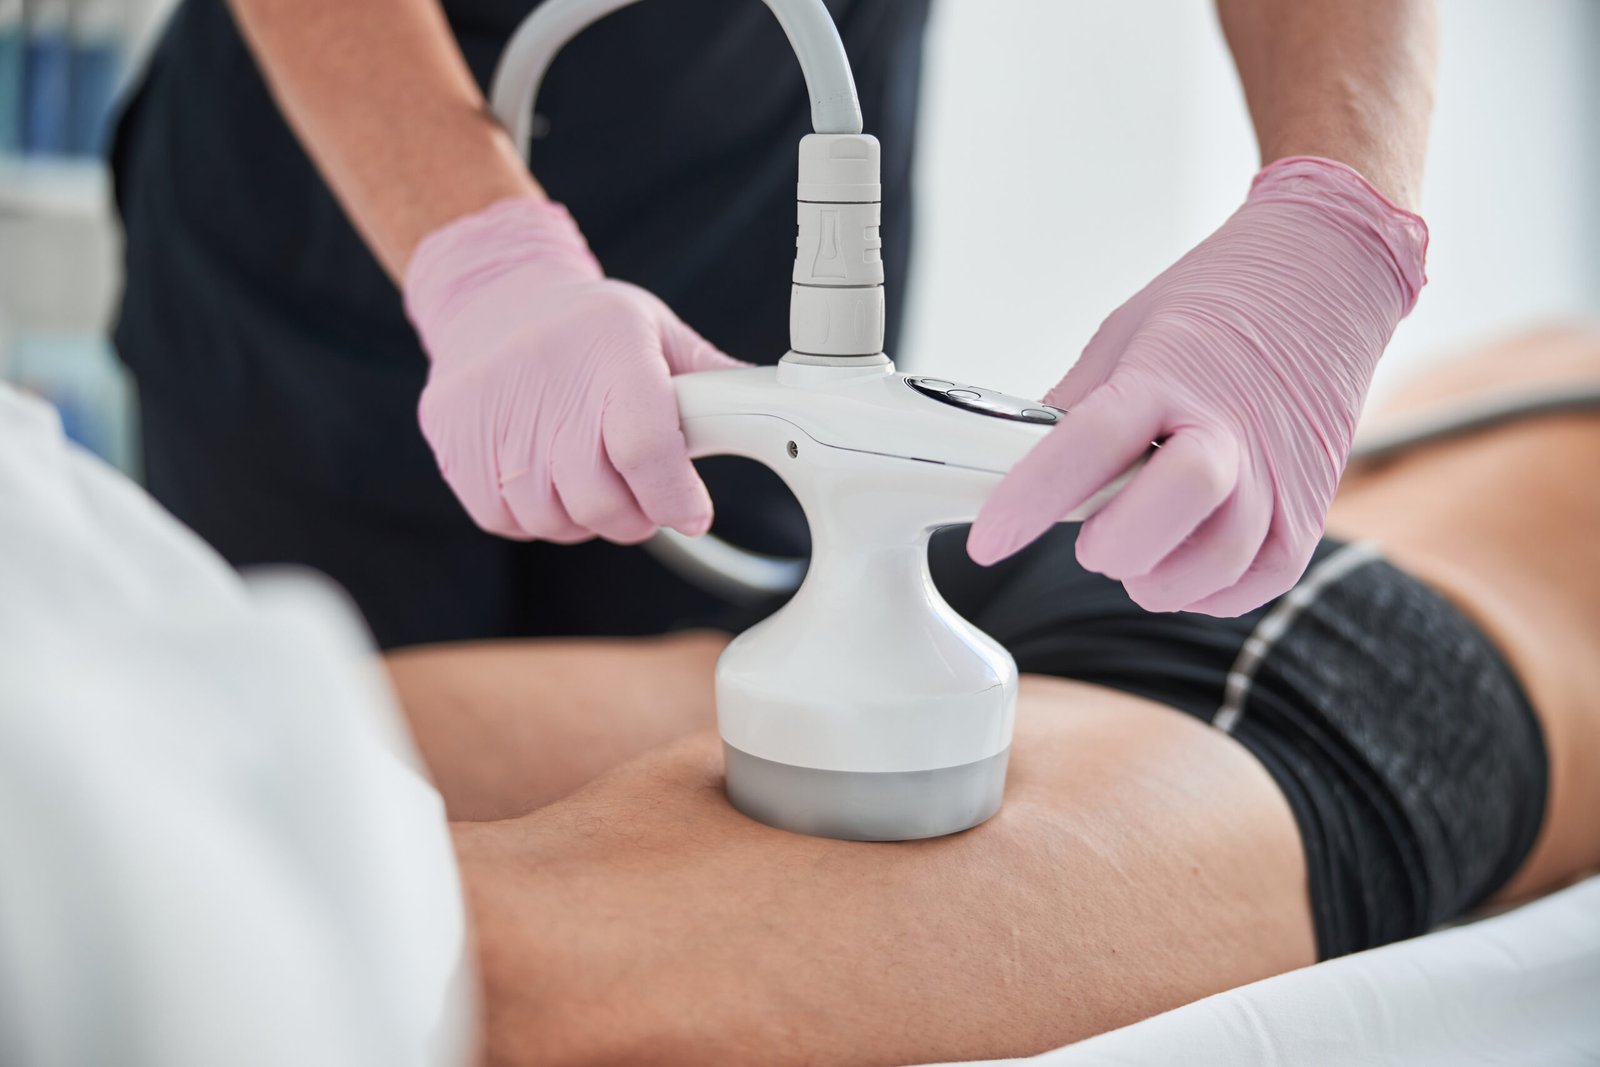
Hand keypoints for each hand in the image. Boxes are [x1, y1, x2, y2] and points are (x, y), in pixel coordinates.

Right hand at [405, 197, 745, 543]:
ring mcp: (490, 414)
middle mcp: (545, 379)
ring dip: (584, 517)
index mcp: (610, 350)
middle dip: (636, 516)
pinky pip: (505, 519)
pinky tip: (546, 478)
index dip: (676, 498)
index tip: (692, 511)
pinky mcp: (453, 441)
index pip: (647, 449)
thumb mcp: (655, 333)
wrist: (490, 294)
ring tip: (591, 477)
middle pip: (600, 500)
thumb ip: (712, 383)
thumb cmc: (588, 324)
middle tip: (645, 496)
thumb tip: (778, 413)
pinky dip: (534, 516)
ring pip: (553, 519)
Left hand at [968, 157, 1427, 615]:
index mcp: (1167, 375)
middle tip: (1093, 535)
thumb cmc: (1219, 303)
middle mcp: (1229, 427)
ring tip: (1136, 550)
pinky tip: (1183, 561)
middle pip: (1175, 505)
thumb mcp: (1124, 334)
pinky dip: (1209, 590)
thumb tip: (1016, 466)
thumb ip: (1074, 407)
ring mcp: (1278, 471)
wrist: (1326, 273)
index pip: (1090, 444)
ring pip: (1219, 562)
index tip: (990, 541)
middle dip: (1115, 543)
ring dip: (1159, 577)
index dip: (1032, 500)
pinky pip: (1258, 581)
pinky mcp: (1310, 506)